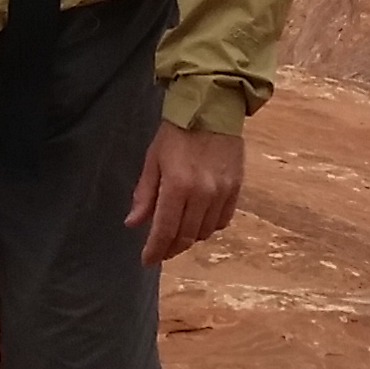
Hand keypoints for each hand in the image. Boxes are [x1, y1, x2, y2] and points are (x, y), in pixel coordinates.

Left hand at [126, 121, 242, 267]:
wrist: (212, 109)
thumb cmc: (176, 133)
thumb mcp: (153, 159)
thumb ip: (145, 194)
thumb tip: (133, 223)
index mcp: (177, 186)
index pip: (165, 230)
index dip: (155, 250)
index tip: (147, 260)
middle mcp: (202, 194)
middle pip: (186, 236)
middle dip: (171, 248)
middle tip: (161, 250)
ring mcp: (222, 192)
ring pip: (205, 232)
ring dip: (190, 238)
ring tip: (179, 234)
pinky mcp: (236, 188)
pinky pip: (223, 220)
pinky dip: (209, 227)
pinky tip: (200, 222)